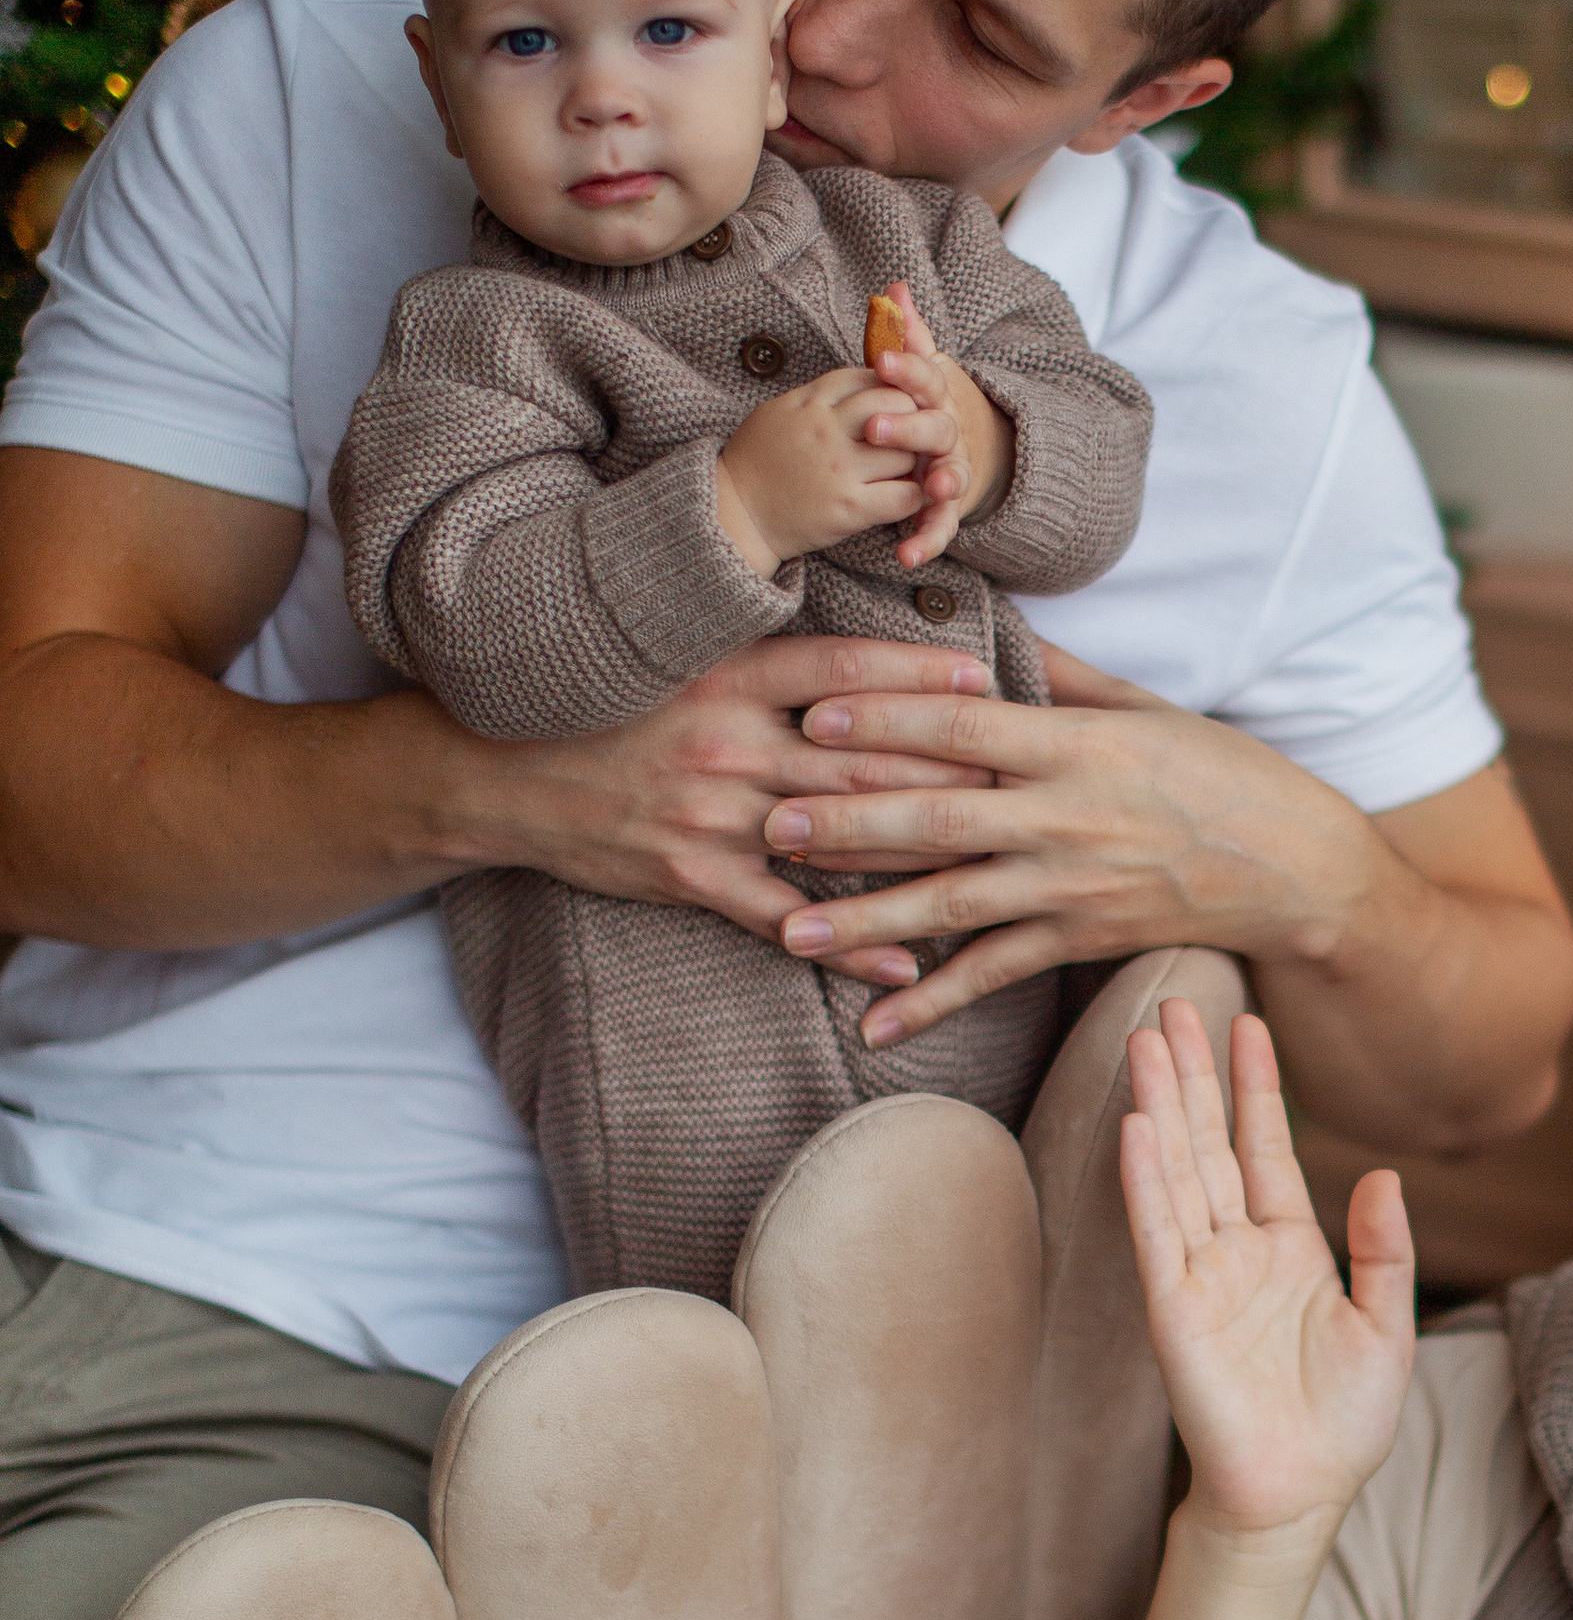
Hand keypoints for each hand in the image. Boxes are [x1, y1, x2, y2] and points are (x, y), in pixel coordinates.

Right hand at [468, 631, 999, 992]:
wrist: (498, 773)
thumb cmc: (601, 711)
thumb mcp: (676, 665)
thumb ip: (758, 664)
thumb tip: (846, 659)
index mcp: (728, 675)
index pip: (844, 672)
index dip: (919, 678)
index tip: (986, 684)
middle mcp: (730, 740)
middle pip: (865, 757)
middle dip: (952, 770)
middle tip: (1027, 779)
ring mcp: (714, 813)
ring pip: (841, 835)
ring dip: (925, 851)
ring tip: (1000, 862)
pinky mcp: (693, 876)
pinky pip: (788, 918)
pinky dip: (853, 945)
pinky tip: (913, 960)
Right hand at [716, 370, 931, 577]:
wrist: (735, 514)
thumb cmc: (757, 463)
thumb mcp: (780, 413)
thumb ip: (818, 397)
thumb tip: (858, 382)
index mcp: (810, 402)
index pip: (868, 377)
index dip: (889, 389)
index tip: (892, 407)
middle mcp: (826, 430)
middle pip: (896, 405)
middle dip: (910, 420)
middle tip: (908, 439)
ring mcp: (840, 469)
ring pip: (907, 452)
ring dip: (912, 463)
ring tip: (901, 472)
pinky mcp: (849, 508)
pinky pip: (905, 496)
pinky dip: (912, 497)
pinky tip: (901, 498)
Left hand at [760, 649, 1378, 1043]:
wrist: (1299, 869)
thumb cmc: (1226, 773)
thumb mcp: (1149, 707)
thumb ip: (1063, 676)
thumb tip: (990, 629)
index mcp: (1077, 746)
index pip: (963, 727)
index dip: (885, 721)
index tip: (812, 717)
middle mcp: (1067, 817)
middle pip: (938, 816)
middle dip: (846, 823)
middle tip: (766, 825)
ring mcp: (1072, 886)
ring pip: (952, 901)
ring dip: (865, 918)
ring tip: (789, 932)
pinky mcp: (1081, 941)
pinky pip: (995, 974)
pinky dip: (934, 1001)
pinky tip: (876, 1025)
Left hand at [860, 281, 1013, 569]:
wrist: (975, 445)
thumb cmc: (929, 403)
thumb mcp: (920, 368)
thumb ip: (907, 333)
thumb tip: (893, 287)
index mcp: (938, 393)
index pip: (924, 375)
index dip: (905, 366)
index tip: (879, 358)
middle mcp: (950, 431)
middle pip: (936, 428)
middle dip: (908, 428)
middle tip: (875, 429)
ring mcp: (953, 470)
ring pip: (949, 477)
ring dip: (939, 484)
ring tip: (930, 488)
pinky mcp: (949, 507)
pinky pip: (940, 525)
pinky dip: (927, 541)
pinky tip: (907, 555)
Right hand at [1121, 1001, 1412, 1542]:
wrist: (1300, 1494)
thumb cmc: (1343, 1421)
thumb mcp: (1388, 1327)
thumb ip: (1385, 1250)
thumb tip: (1387, 1176)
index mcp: (1290, 1246)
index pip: (1267, 1148)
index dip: (1256, 1086)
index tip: (1247, 1020)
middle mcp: (1238, 1250)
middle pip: (1210, 1143)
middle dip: (1193, 1074)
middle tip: (1174, 1001)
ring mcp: (1201, 1276)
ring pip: (1177, 1173)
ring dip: (1161, 1107)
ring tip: (1147, 1040)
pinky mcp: (1175, 1311)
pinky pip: (1158, 1234)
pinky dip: (1147, 1181)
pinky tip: (1139, 1127)